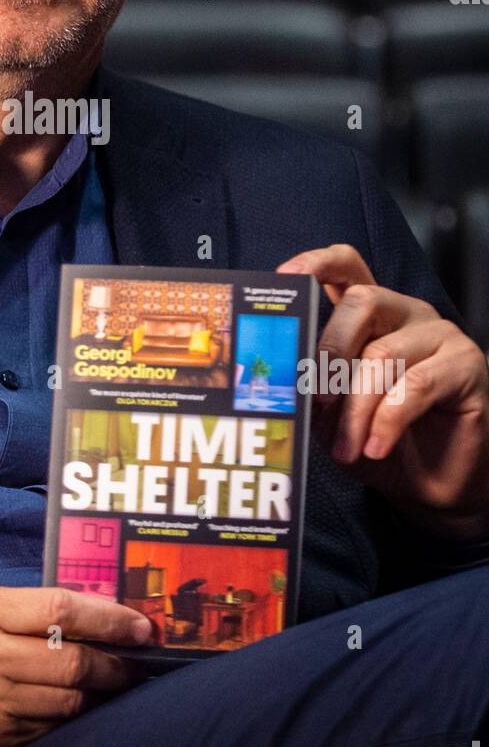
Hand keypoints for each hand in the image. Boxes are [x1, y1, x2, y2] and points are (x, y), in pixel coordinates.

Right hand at [0, 586, 151, 746]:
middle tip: (140, 661)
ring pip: (68, 700)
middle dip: (116, 663)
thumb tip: (91, 615)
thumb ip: (20, 611)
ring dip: (100, 695)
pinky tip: (79, 710)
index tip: (141, 626)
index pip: (60, 607)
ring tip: (116, 684)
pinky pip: (48, 729)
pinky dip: (70, 720)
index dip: (110, 618)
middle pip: (72, 659)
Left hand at [277, 244, 488, 539]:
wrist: (430, 483)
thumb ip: (310, 384)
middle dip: (331, 348)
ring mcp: (438, 334)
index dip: (316, 263)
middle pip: (361, 300)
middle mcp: (404, 313)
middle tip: (317, 399)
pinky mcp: (465, 364)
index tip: (286, 275)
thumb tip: (280, 373)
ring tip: (345, 448)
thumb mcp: (331, 412)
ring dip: (357, 407)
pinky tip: (376, 448)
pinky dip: (388, 421)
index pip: (346, 265)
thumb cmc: (377, 438)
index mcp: (369, 313)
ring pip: (384, 351)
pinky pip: (417, 384)